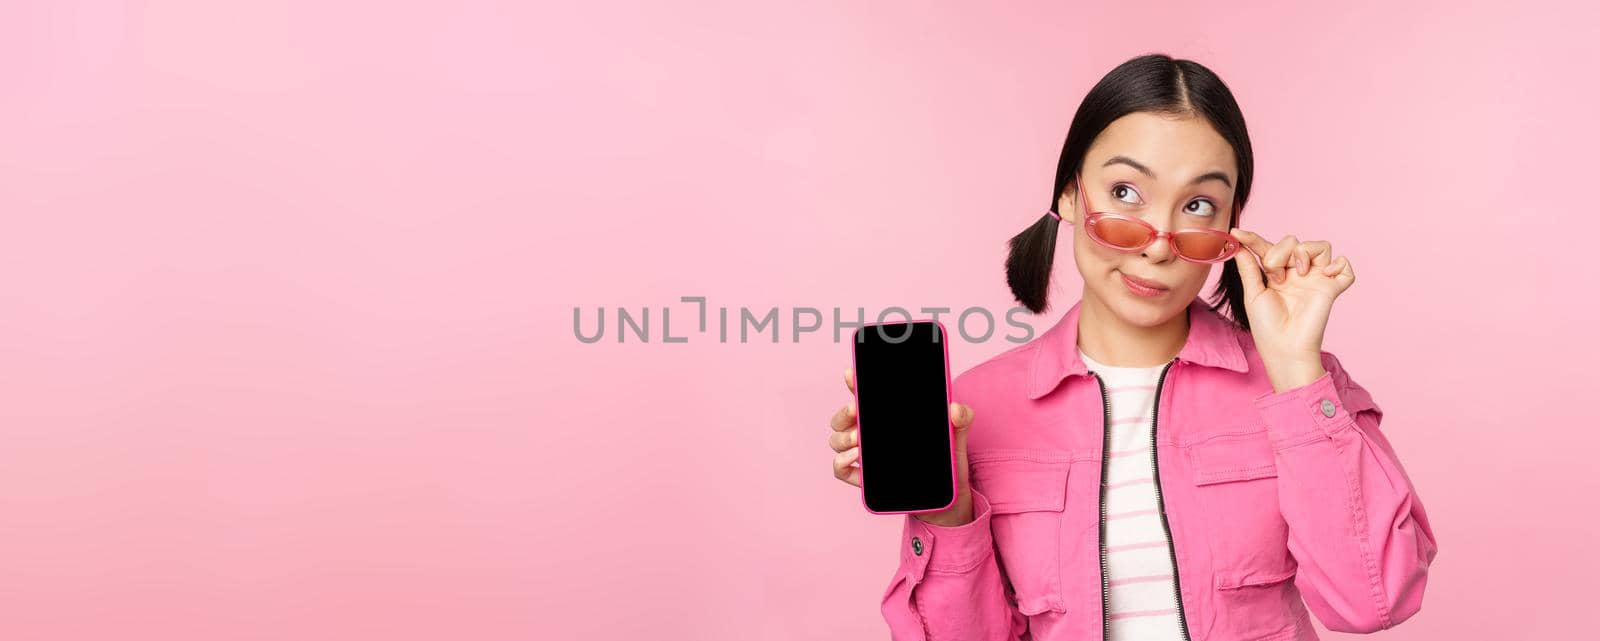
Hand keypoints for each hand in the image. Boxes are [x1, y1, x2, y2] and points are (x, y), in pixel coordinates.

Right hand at [830, 367, 975, 526]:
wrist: (949, 496)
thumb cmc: (946, 460)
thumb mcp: (957, 435)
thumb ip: (961, 418)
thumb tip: (955, 408)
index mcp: (887, 417)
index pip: (864, 395)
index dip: (854, 383)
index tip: (852, 375)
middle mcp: (870, 434)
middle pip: (842, 417)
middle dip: (843, 412)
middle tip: (856, 410)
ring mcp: (864, 456)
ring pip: (837, 440)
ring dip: (842, 437)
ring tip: (858, 439)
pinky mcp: (863, 478)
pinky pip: (840, 468)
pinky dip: (842, 461)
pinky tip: (856, 457)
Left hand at [1229, 229, 1355, 390]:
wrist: (1284, 348)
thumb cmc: (1267, 327)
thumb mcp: (1252, 294)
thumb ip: (1248, 267)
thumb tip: (1237, 244)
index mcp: (1277, 274)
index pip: (1268, 248)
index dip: (1253, 239)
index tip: (1237, 233)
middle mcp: (1297, 274)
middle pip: (1293, 241)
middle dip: (1279, 253)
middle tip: (1276, 277)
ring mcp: (1316, 279)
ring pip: (1320, 246)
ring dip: (1305, 254)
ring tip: (1299, 275)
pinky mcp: (1332, 288)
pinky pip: (1344, 266)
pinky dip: (1339, 265)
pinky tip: (1324, 275)